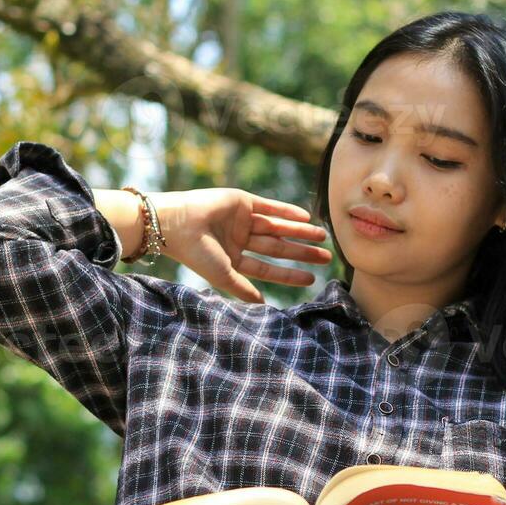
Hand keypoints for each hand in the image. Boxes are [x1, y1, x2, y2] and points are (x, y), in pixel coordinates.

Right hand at [151, 188, 331, 302]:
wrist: (179, 224)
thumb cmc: (197, 253)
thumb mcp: (222, 275)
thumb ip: (242, 288)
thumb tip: (263, 303)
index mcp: (234, 259)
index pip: (268, 269)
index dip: (289, 274)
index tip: (311, 279)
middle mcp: (239, 240)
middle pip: (277, 248)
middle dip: (301, 252)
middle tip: (326, 257)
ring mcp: (241, 220)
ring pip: (277, 227)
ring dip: (299, 231)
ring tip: (322, 236)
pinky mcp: (241, 201)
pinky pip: (269, 207)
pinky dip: (287, 211)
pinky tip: (305, 217)